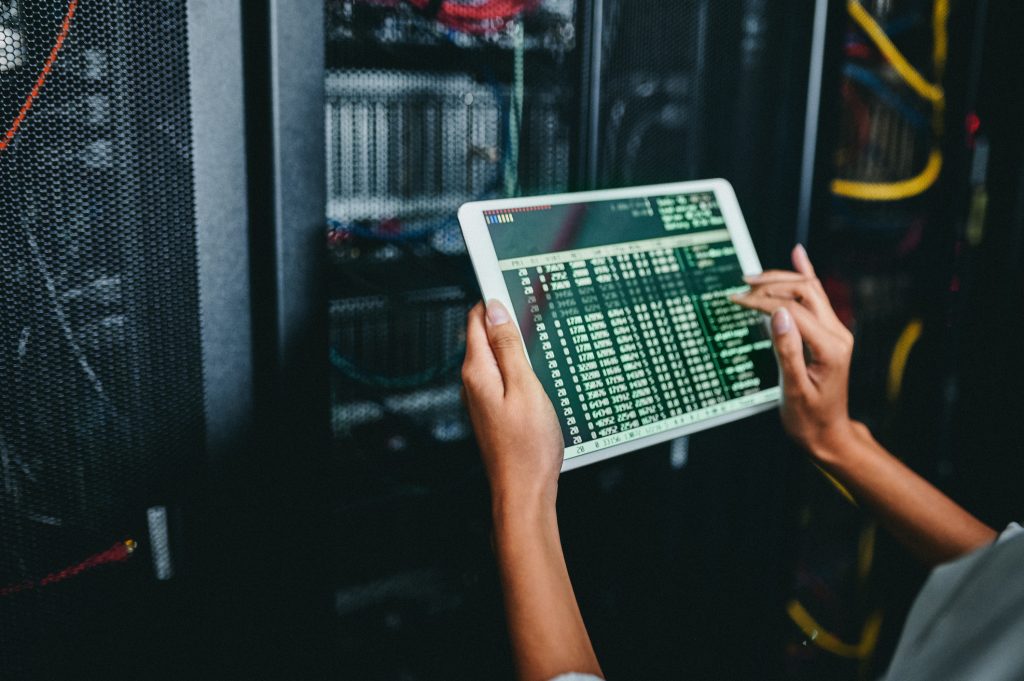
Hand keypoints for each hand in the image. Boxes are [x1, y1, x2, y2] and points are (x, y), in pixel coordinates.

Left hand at [462, 300, 563, 509]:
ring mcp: (482, 398)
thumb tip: (495, 312)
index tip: (511, 285)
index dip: (494, 299)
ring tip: (539, 338)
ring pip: (495, 357)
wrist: (525, 491)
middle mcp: (473, 383)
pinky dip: (517, 367)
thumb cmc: (528, 447)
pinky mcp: (494, 410)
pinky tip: (537, 372)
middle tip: (535, 308)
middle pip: (484, 336)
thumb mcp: (525, 387)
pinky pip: (502, 376)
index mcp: (478, 372)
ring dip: (514, 344)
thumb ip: (508, 348)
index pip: (476, 320)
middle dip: (506, 320)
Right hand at [730, 245, 859, 458]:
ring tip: (753, 279)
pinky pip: (817, 298)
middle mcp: (837, 334)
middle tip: (742, 287)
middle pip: (805, 290)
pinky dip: (806, 275)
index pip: (793, 309)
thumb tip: (777, 314)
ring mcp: (835, 332)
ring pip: (809, 290)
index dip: (763, 301)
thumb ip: (787, 350)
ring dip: (782, 280)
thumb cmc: (809, 419)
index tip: (736, 300)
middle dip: (772, 283)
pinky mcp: (828, 334)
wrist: (828, 434)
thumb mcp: (793, 389)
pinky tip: (798, 256)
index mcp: (829, 347)